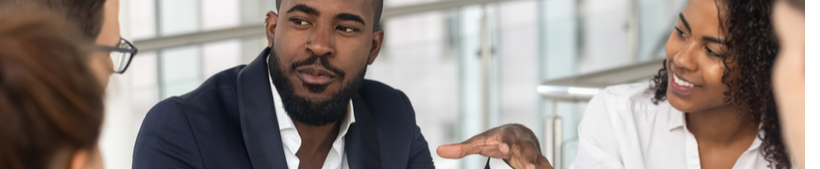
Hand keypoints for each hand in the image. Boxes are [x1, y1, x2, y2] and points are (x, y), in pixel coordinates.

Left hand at [437, 124, 551, 168]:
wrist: (519, 133)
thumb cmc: (496, 139)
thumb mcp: (479, 143)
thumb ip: (461, 148)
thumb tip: (439, 151)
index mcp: (507, 135)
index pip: (506, 138)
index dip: (505, 143)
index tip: (503, 149)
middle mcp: (523, 142)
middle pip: (528, 148)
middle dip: (529, 157)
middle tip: (528, 167)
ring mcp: (533, 151)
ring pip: (540, 158)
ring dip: (541, 166)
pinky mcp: (540, 161)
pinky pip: (546, 166)